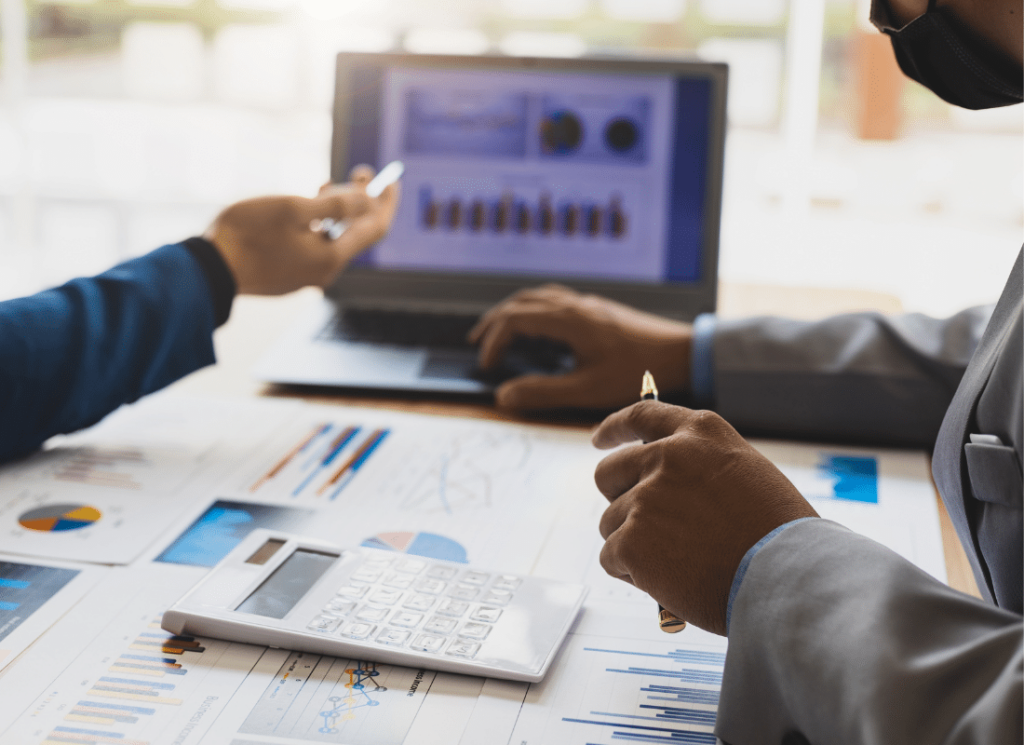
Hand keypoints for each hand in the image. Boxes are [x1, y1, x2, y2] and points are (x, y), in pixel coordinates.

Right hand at [204, 165, 399, 294]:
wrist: (209, 269)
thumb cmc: (248, 234)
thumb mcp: (294, 209)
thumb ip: (336, 204)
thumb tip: (368, 199)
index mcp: (331, 258)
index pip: (375, 228)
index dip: (386, 201)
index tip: (391, 179)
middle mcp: (323, 272)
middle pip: (357, 234)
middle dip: (362, 202)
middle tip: (358, 173)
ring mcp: (305, 276)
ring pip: (334, 239)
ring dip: (337, 212)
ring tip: (326, 185)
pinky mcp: (288, 275)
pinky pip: (314, 247)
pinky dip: (319, 225)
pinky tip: (306, 210)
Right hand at [468, 284, 692, 409]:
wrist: (684, 353)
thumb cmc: (639, 372)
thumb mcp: (587, 389)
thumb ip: (543, 393)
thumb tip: (504, 396)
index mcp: (569, 320)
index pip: (514, 320)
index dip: (494, 342)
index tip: (488, 367)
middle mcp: (576, 305)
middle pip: (522, 302)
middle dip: (495, 321)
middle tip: (478, 342)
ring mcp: (589, 305)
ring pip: (540, 297)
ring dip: (515, 311)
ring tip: (501, 330)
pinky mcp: (601, 311)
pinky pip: (557, 300)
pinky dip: (536, 309)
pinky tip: (541, 327)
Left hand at [592, 400, 818, 635]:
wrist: (790, 579)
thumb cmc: (781, 538)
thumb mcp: (747, 476)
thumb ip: (701, 471)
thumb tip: (660, 490)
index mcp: (701, 434)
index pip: (641, 416)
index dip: (615, 429)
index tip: (600, 439)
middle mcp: (667, 457)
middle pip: (610, 471)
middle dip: (617, 496)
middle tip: (635, 522)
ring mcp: (645, 498)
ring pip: (611, 521)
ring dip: (633, 543)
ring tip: (679, 564)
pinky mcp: (631, 541)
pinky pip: (612, 557)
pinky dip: (634, 574)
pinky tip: (671, 582)